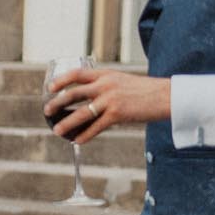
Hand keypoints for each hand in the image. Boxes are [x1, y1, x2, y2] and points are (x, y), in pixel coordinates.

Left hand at [45, 68, 171, 143]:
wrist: (167, 96)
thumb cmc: (145, 90)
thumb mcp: (122, 80)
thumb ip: (105, 85)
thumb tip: (89, 97)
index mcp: (106, 74)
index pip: (77, 74)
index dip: (61, 80)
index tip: (50, 87)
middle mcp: (106, 85)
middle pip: (74, 94)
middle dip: (57, 103)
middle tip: (47, 110)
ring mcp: (111, 100)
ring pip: (81, 113)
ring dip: (67, 123)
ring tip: (56, 130)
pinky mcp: (118, 114)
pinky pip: (96, 127)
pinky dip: (85, 135)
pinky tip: (77, 140)